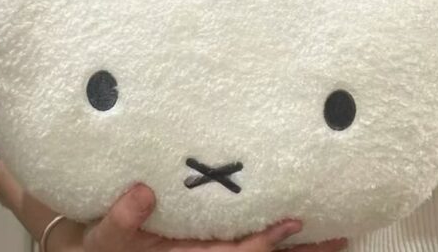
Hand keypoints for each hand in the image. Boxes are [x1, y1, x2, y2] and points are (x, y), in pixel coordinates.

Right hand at [47, 184, 347, 251]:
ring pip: (258, 250)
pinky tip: (296, 225)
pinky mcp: (207, 239)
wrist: (96, 250)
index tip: (294, 223)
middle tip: (341, 236)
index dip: (264, 242)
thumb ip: (121, 219)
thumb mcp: (103, 237)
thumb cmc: (100, 246)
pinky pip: (243, 238)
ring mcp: (208, 248)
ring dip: (296, 246)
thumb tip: (143, 192)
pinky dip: (273, 235)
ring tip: (335, 232)